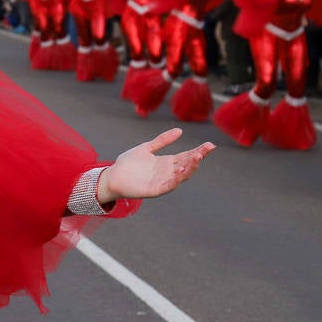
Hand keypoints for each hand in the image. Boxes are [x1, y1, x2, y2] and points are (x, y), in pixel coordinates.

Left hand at [96, 128, 213, 202]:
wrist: (112, 176)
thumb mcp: (146, 148)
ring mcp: (162, 181)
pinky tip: (181, 172)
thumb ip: (162, 140)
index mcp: (166, 162)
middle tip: (207, 149)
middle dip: (197, 157)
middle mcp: (167, 172)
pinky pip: (168, 186)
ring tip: (196, 157)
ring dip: (189, 168)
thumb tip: (180, 130)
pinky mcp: (154, 190)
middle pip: (186, 164)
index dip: (198, 151)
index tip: (210, 145)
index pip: (186, 156)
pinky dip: (175, 180)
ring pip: (180, 176)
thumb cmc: (128, 163)